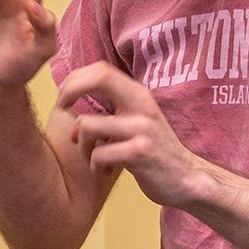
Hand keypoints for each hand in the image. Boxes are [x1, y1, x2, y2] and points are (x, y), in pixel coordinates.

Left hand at [57, 63, 206, 206]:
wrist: (187, 180)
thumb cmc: (153, 152)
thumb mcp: (136, 120)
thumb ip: (112, 106)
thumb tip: (70, 99)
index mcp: (138, 95)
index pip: (101, 69)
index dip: (75, 78)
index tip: (63, 97)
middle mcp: (142, 105)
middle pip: (98, 78)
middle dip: (69, 92)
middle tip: (61, 110)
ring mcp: (142, 128)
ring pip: (86, 125)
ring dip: (81, 146)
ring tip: (93, 158)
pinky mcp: (140, 153)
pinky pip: (98, 154)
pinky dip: (94, 166)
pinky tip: (105, 171)